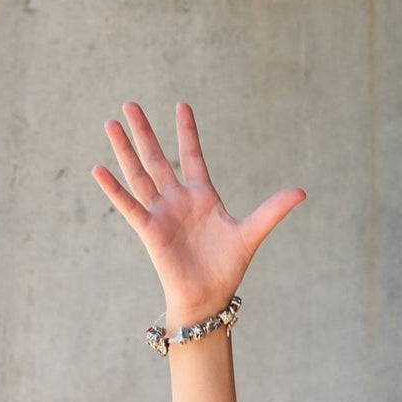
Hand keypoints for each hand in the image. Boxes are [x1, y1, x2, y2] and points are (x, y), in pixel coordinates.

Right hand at [92, 102, 304, 316]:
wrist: (209, 296)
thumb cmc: (228, 267)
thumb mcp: (251, 233)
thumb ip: (273, 210)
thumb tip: (302, 191)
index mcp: (202, 196)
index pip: (192, 156)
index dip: (187, 132)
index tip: (182, 106)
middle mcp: (178, 200)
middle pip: (158, 158)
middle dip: (145, 132)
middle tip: (131, 104)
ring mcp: (162, 213)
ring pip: (139, 174)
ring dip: (125, 150)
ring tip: (111, 123)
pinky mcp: (149, 230)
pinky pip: (129, 205)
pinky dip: (114, 189)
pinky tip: (98, 169)